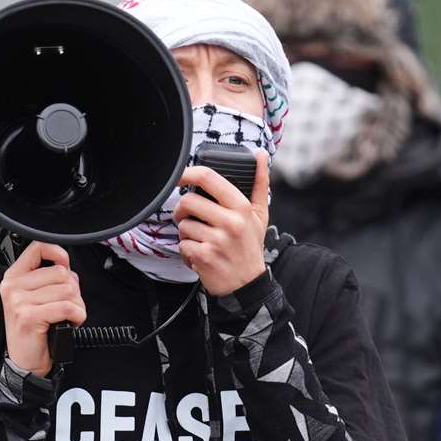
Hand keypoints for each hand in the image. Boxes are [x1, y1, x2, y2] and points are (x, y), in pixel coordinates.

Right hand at [0, 241, 85, 374]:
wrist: (25, 362)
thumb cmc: (34, 331)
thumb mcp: (35, 299)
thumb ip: (48, 279)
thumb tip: (67, 265)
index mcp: (14, 277)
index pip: (38, 248)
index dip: (58, 252)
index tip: (65, 265)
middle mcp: (13, 287)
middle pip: (61, 273)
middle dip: (73, 291)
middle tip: (67, 307)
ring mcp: (19, 301)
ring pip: (68, 290)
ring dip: (77, 306)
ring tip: (67, 317)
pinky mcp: (29, 316)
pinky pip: (68, 307)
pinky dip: (78, 316)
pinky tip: (71, 323)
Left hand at [174, 149, 269, 295]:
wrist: (247, 286)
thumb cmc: (250, 247)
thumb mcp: (259, 215)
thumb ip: (259, 184)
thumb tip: (261, 155)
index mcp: (241, 207)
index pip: (208, 178)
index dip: (187, 173)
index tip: (179, 176)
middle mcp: (230, 222)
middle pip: (188, 201)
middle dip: (182, 210)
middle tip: (189, 217)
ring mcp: (216, 240)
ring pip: (183, 224)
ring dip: (186, 233)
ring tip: (201, 240)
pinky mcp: (204, 257)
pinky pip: (182, 245)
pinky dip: (186, 251)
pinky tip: (200, 255)